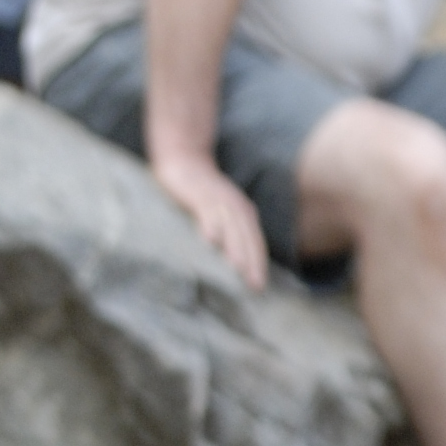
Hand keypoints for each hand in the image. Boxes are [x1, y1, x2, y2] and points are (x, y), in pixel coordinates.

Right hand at [150, 149, 270, 289]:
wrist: (185, 158)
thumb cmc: (202, 192)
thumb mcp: (222, 211)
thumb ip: (229, 231)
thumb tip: (235, 263)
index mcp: (244, 213)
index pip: (255, 241)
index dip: (259, 263)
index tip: (260, 287)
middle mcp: (236, 206)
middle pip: (247, 237)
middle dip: (252, 262)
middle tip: (255, 285)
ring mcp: (219, 199)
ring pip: (231, 226)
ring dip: (236, 248)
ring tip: (238, 270)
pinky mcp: (200, 193)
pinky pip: (207, 210)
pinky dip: (211, 224)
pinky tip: (211, 241)